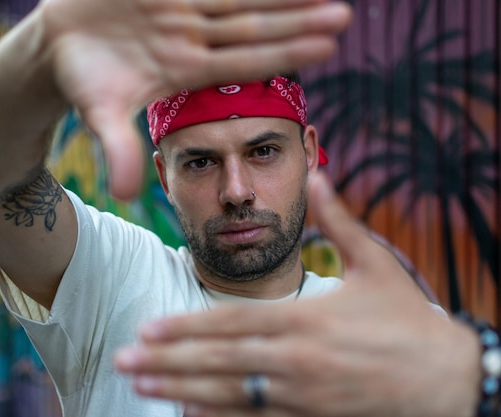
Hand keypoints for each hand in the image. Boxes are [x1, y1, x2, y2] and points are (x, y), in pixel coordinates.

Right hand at [39, 0, 351, 198]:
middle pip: (254, 27)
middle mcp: (192, 36)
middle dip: (299, 21)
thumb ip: (119, 149)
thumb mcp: (100, 114)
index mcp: (186, 68)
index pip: (246, 61)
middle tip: (345, 15)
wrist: (57, 45)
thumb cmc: (81, 81)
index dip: (285, 53)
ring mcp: (181, 8)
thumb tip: (126, 196)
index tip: (328, 48)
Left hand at [115, 171, 480, 416]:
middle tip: (125, 360)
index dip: (186, 327)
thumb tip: (318, 173)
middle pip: (219, 362)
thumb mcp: (376, 264)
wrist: (448, 378)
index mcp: (306, 319)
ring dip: (182, 390)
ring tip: (142, 387)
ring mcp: (302, 395)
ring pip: (230, 395)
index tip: (148, 328)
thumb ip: (341, 220)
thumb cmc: (408, 320)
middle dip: (168, 361)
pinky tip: (188, 413)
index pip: (231, 323)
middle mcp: (297, 360)